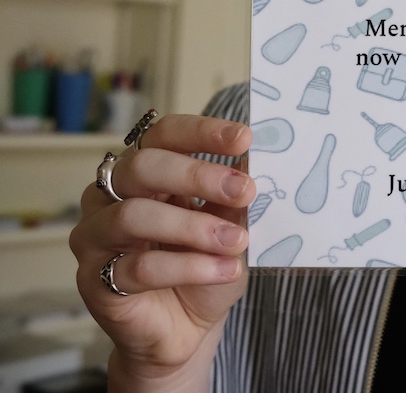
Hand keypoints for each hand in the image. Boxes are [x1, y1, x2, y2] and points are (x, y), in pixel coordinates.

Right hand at [70, 115, 254, 390]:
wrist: (187, 330)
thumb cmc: (206, 266)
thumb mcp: (231, 224)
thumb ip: (235, 193)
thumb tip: (254, 155)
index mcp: (146, 173)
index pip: (163, 135)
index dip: (200, 132)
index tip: (244, 138)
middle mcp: (110, 196)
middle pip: (142, 167)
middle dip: (198, 175)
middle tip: (245, 190)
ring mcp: (96, 237)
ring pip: (133, 215)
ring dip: (194, 226)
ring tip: (237, 240)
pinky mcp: (94, 280)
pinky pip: (137, 267)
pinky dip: (189, 266)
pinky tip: (225, 270)